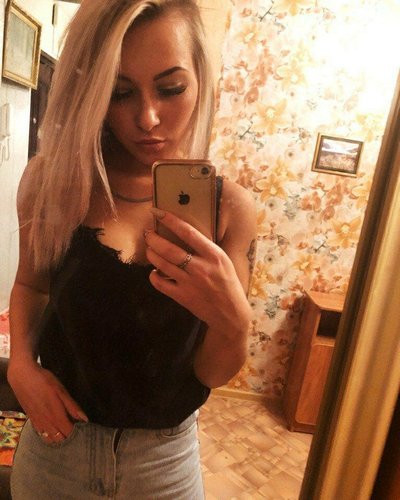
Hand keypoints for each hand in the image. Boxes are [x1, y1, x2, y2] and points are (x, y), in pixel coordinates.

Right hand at [7, 359, 87, 443]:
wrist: (23, 377)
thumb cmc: (45, 382)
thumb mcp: (62, 391)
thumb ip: (73, 407)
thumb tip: (85, 420)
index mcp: (56, 417)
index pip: (69, 434)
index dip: (78, 435)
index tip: (84, 431)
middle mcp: (47, 424)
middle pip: (60, 440)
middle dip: (69, 438)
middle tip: (77, 431)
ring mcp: (38, 423)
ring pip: (49, 439)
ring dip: (58, 439)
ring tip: (66, 431)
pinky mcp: (31, 419)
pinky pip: (41, 434)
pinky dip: (48, 436)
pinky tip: (53, 430)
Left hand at [144, 209, 250, 335]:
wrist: (231, 314)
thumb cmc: (228, 284)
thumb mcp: (224, 261)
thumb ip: (206, 249)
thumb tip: (185, 234)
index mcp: (214, 255)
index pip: (188, 232)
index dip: (170, 220)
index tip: (158, 212)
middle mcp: (201, 268)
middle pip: (169, 249)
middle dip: (154, 238)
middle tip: (147, 232)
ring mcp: (190, 283)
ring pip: (162, 264)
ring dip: (151, 254)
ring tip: (149, 248)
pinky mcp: (182, 297)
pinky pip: (160, 283)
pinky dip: (153, 276)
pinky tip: (154, 271)